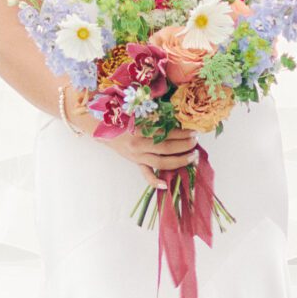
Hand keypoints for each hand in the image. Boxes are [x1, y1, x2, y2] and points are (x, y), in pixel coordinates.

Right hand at [70, 95, 198, 187]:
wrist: (101, 128)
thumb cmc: (120, 117)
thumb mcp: (135, 112)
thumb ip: (153, 114)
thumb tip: (175, 115)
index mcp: (139, 130)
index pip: (165, 133)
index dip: (181, 132)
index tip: (193, 130)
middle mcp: (138, 145)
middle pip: (166, 148)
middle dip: (184, 146)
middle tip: (195, 141)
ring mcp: (137, 156)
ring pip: (160, 162)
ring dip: (179, 161)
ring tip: (193, 157)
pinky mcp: (135, 162)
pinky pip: (145, 174)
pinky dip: (155, 181)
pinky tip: (166, 185)